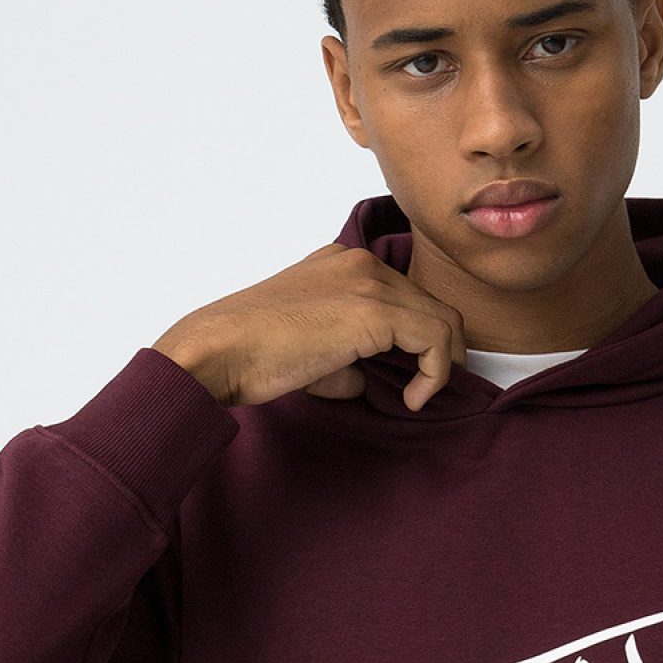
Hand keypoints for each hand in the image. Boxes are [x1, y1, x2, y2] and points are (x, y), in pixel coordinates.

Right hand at [150, 243, 468, 412]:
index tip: (414, 377)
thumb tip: (368, 381)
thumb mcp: (311, 351)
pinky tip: (412, 399)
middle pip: (432, 304)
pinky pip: (435, 339)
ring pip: (442, 320)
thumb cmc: (252, 355)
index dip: (421, 339)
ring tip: (418, 397)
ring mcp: (369, 282)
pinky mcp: (374, 310)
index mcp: (344, 264)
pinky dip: (435, 374)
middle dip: (441, 352)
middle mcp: (361, 263)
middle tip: (427, 390)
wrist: (220, 349)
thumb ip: (348, 360)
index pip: (407, 296)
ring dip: (442, 365)